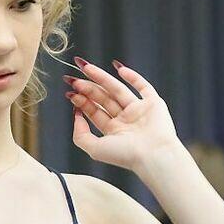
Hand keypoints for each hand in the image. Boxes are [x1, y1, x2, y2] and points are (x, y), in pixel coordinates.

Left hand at [66, 58, 180, 172]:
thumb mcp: (94, 149)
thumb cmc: (125, 156)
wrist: (153, 154)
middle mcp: (126, 120)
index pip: (94, 112)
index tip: (70, 92)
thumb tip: (75, 115)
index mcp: (113, 131)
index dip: (81, 101)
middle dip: (88, 88)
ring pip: (118, 89)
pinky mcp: (154, 104)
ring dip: (102, 78)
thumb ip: (80, 135)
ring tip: (86, 68)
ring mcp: (139, 110)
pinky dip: (133, 77)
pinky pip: (143, 86)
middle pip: (103, 99)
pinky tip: (118, 68)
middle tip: (73, 79)